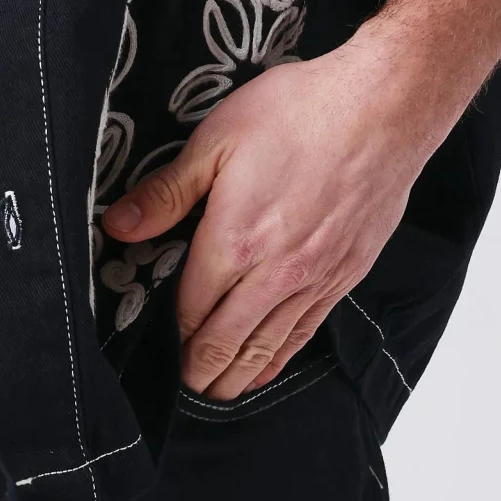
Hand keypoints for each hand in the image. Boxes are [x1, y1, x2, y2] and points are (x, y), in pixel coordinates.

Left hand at [99, 42, 432, 399]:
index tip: (156, 349)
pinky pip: (306, 331)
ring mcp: (314, 278)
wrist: (382, 109)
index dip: (170, 335)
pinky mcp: (346, 274)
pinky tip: (267, 367)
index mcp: (234, 242)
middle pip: (226, 341)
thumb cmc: (299, 112)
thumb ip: (167, 192)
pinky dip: (281, 358)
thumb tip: (118, 226)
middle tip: (182, 384)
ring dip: (237, 374)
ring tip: (216, 391)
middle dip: (199, 369)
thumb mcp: (216, 139)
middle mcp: (274, 273)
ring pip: (267, 346)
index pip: (190, 308)